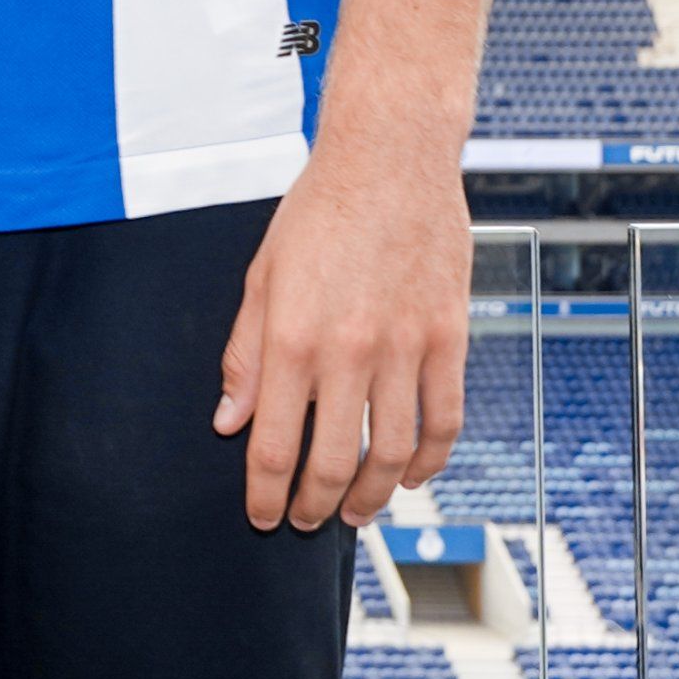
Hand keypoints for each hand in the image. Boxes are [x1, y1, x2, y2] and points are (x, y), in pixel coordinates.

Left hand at [213, 148, 468, 530]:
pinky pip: (444, 420)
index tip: (262, 516)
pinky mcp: (449, 337)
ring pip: (393, 454)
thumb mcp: (261, 277)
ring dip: (373, 496)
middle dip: (316, 505)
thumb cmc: (319, 212)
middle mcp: (348, 351)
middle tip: (307, 522)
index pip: (275, 445)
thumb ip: (245, 354)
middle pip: (334, 462)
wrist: (390, 157)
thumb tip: (229, 420)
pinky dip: (431, 460)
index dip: (266, 493)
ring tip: (357, 511)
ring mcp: (405, 347)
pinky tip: (414, 476)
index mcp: (292, 338)